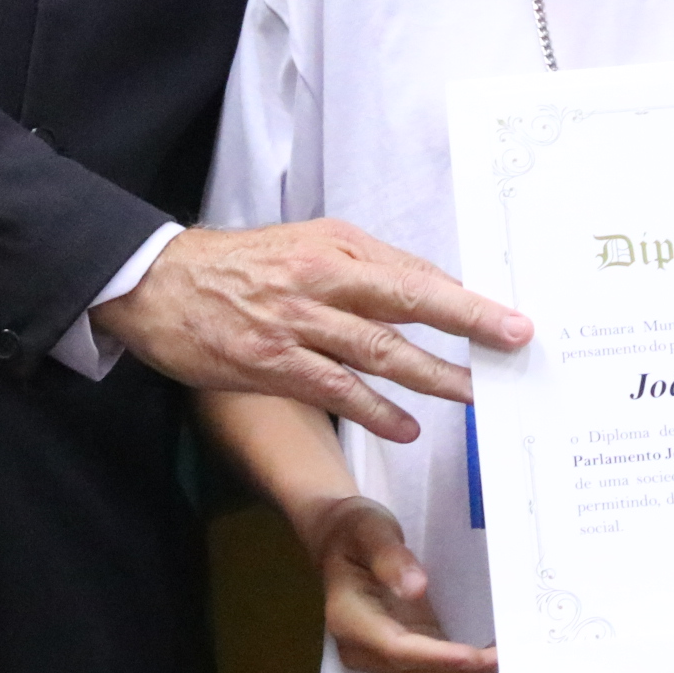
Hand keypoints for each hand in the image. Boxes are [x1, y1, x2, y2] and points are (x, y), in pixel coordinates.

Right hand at [93, 221, 531, 442]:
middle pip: (408, 300)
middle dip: (468, 321)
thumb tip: (427, 289)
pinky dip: (374, 410)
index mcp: (337, 245)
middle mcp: (322, 278)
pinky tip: (406, 427)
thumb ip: (364, 268)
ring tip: (474, 394)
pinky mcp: (271, 362)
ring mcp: (297, 322)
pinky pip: (334, 388)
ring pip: (378, 349)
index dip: (464, 297)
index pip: (414, 272)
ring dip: (432, 374)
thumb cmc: (241, 265)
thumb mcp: (306, 245)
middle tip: (514, 340)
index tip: (509, 316)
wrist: (159, 282)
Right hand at [303, 494, 496, 672]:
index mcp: (349, 618)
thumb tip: (417, 588)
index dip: (437, 657)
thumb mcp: (371, 529)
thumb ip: (390, 557)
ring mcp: (379, 655)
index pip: (396, 648)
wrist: (339, 537)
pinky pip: (430, 672)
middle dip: (463, 672)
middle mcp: (361, 647)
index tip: (475, 657)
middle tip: (509, 661)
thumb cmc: (355, 528)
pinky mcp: (399, 652)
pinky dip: (461, 672)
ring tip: (509, 662)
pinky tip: (490, 660)